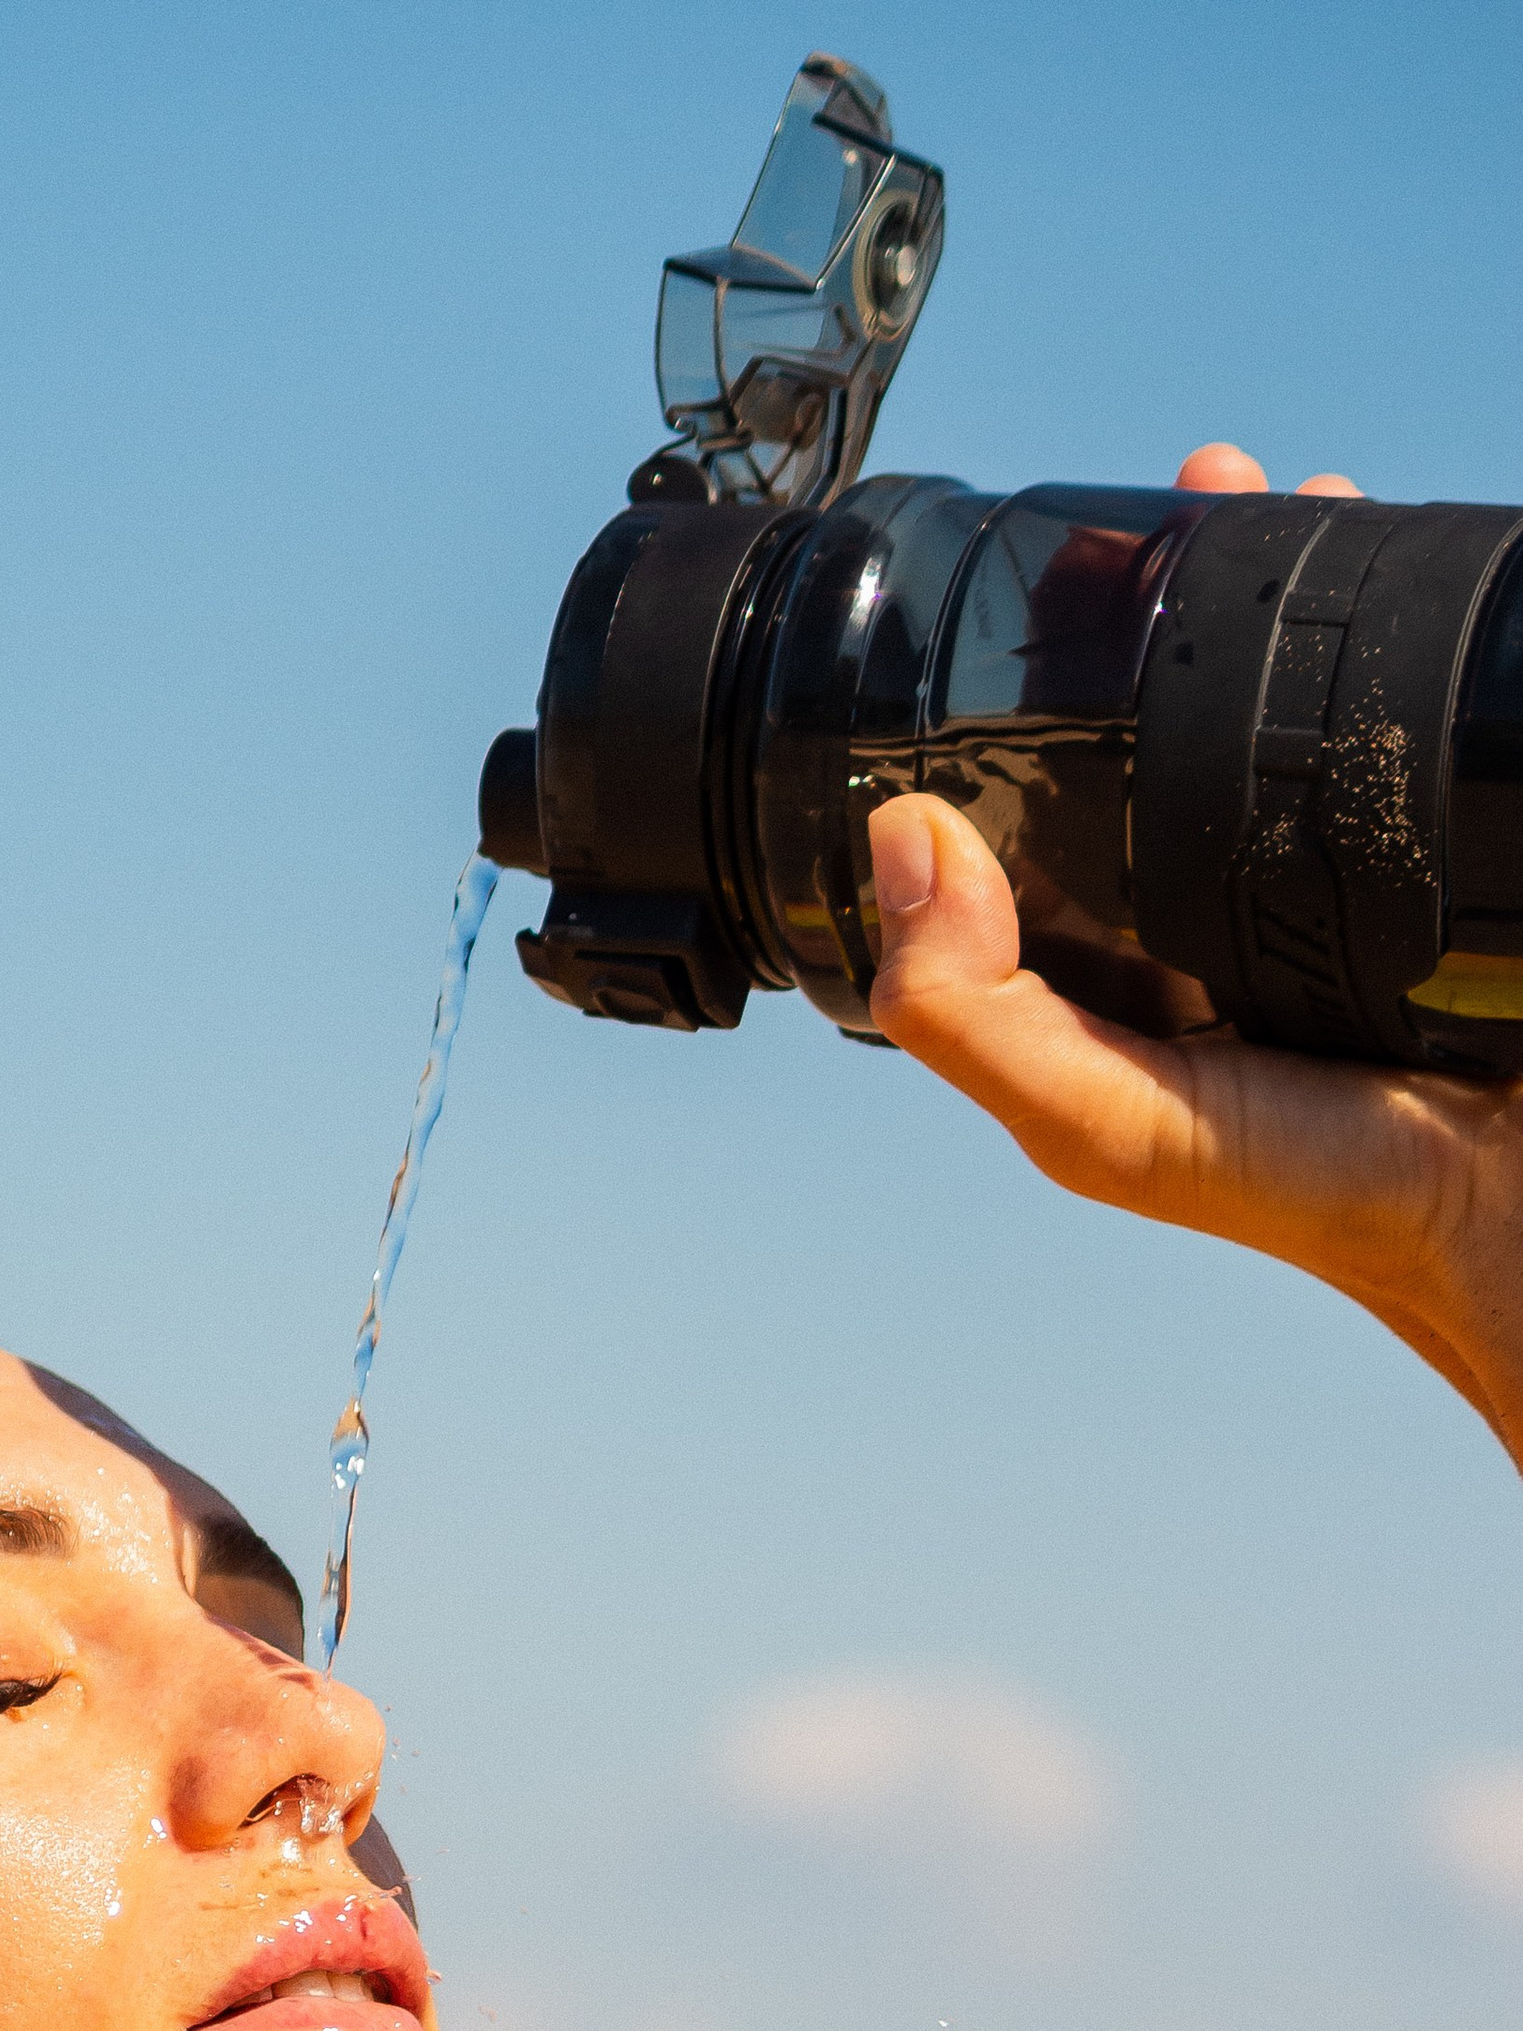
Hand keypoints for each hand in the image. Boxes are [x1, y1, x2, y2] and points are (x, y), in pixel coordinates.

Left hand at [864, 448, 1522, 1470]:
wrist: (1506, 1203)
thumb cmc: (1300, 1184)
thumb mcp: (1103, 1119)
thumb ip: (979, 1013)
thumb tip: (900, 840)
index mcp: (1106, 951)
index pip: (1037, 788)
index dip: (1030, 680)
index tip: (1058, 578)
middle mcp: (1200, 896)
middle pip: (1165, 710)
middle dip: (1179, 592)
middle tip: (1206, 495)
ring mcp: (1319, 863)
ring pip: (1283, 691)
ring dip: (1287, 583)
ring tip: (1300, 496)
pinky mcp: (1418, 843)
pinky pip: (1388, 715)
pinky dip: (1391, 626)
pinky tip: (1397, 555)